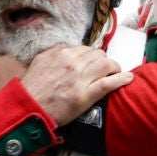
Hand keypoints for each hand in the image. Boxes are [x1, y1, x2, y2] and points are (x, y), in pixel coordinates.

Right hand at [17, 44, 132, 124]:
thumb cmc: (32, 88)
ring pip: (107, 65)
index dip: (93, 56)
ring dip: (114, 68)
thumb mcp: (40, 61)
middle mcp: (73, 63)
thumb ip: (55, 52)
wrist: (28, 107)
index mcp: (62, 53)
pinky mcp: (85, 95)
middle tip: (106, 70)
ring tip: (116, 73)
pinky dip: (121, 79)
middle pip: (99, 55)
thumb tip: (68, 48)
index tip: (95, 63)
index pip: (87, 49)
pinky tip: (128, 78)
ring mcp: (80, 79)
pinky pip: (109, 83)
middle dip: (104, 61)